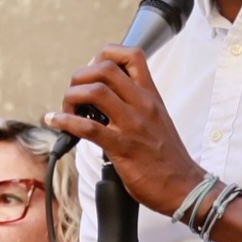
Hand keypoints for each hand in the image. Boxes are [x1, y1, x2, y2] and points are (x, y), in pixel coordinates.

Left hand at [47, 43, 201, 217]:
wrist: (185, 186)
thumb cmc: (168, 158)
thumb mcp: (157, 120)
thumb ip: (136, 105)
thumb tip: (105, 100)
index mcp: (151, 96)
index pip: (132, 55)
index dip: (105, 54)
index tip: (93, 70)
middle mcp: (142, 105)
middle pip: (105, 68)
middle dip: (80, 76)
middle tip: (74, 94)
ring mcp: (133, 125)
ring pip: (94, 92)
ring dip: (71, 97)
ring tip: (65, 111)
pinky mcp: (123, 147)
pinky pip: (88, 128)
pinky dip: (65, 122)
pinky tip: (56, 122)